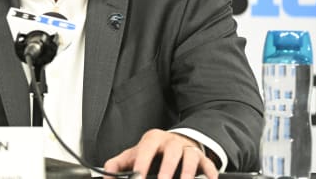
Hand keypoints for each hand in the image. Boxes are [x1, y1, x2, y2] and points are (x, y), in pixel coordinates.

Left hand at [103, 129, 217, 178]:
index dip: (142, 163)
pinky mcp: (202, 158)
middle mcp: (171, 142)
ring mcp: (188, 149)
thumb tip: (106, 175)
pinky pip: (208, 165)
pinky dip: (209, 174)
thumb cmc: (153, 151)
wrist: (174, 142)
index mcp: (153, 139)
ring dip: (187, 173)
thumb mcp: (135, 154)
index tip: (138, 177)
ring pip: (190, 157)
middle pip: (171, 152)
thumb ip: (118, 164)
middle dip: (167, 170)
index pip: (146, 149)